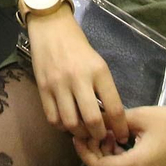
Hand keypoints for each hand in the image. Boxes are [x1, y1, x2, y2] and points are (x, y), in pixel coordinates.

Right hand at [26, 10, 129, 144]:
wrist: (51, 28)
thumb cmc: (78, 45)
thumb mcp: (98, 63)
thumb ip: (103, 88)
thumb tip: (110, 117)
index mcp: (99, 71)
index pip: (114, 107)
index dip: (120, 128)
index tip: (122, 137)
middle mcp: (79, 79)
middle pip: (92, 120)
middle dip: (99, 135)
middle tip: (102, 138)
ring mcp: (58, 84)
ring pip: (71, 123)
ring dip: (79, 133)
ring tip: (84, 132)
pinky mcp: (42, 88)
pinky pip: (52, 118)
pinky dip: (61, 126)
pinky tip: (67, 123)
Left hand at [73, 106, 165, 165]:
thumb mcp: (140, 117)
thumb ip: (114, 120)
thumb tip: (95, 121)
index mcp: (136, 165)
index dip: (85, 153)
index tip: (78, 136)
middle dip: (93, 155)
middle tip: (90, 134)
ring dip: (105, 158)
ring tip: (106, 135)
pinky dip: (117, 161)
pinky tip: (118, 143)